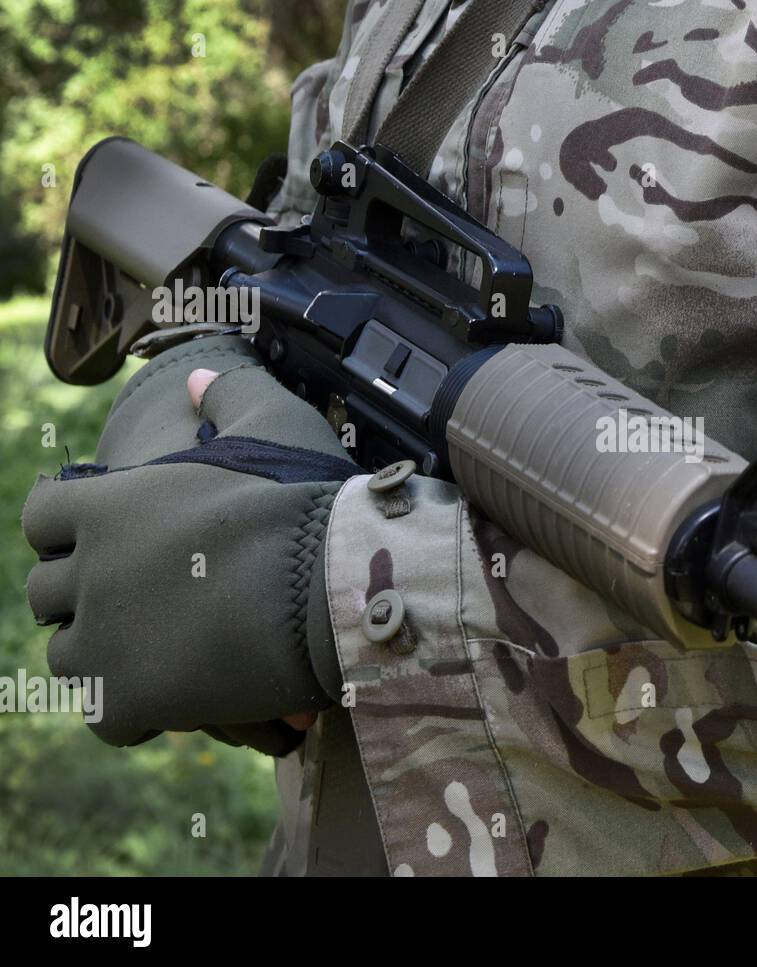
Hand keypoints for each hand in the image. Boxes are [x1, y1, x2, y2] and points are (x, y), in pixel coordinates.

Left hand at [22, 336, 356, 752]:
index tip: (106, 545)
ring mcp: (102, 639)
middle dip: (83, 600)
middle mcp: (88, 571)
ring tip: (159, 657)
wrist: (335, 586)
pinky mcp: (127, 698)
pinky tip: (177, 700)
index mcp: (107, 505)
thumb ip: (226, 392)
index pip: (40, 517)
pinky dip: (135, 714)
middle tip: (140, 606)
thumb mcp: (272, 424)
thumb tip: (196, 372)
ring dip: (105, 658)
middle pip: (44, 595)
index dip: (69, 533)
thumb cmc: (304, 504)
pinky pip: (104, 718)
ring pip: (67, 658)